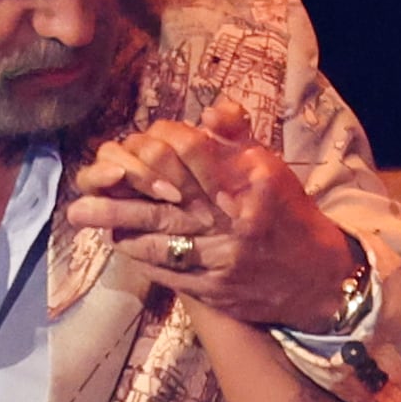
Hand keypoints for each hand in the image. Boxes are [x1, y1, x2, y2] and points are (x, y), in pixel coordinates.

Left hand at [69, 92, 358, 331]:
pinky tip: (117, 240)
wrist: (319, 281)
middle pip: (164, 196)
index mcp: (248, 180)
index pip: (189, 151)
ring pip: (157, 236)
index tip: (139, 143)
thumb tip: (209, 112)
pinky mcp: (213, 289)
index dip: (157, 144)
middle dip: (119, 189)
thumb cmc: (288, 216)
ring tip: (81, 215)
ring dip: (116, 223)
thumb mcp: (270, 168)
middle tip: (82, 185)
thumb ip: (236, 137)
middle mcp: (232, 218)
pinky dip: (138, 253)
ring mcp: (221, 258)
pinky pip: (166, 269)